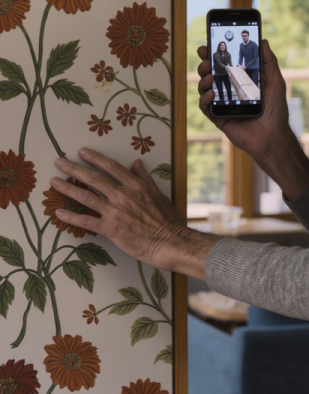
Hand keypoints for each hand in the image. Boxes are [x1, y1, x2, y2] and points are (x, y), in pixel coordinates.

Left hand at [50, 148, 213, 276]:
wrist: (169, 242)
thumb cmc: (167, 220)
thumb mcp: (158, 193)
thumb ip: (144, 178)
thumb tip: (137, 162)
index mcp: (136, 185)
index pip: (111, 167)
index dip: (94, 158)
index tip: (81, 152)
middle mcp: (123, 196)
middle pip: (93, 178)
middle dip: (73, 169)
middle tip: (59, 162)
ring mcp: (115, 212)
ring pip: (86, 197)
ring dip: (67, 188)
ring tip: (54, 182)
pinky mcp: (110, 229)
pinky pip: (86, 221)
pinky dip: (71, 217)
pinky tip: (58, 213)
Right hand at [199, 39, 287, 159]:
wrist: (274, 136)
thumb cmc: (276, 110)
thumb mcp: (275, 82)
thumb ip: (269, 62)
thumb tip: (263, 41)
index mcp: (240, 82)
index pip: (223, 65)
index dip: (213, 55)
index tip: (207, 45)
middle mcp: (229, 92)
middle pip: (210, 75)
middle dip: (204, 64)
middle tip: (206, 59)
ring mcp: (222, 105)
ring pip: (204, 89)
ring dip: (202, 80)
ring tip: (209, 76)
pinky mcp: (219, 119)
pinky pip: (206, 108)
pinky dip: (205, 99)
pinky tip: (210, 94)